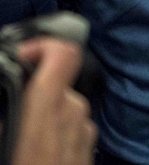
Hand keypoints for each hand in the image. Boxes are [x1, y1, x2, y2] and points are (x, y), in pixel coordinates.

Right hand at [12, 38, 96, 164]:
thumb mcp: (3, 138)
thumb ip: (9, 110)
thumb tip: (8, 97)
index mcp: (51, 106)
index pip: (64, 52)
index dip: (42, 46)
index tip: (20, 57)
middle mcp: (75, 113)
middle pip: (58, 85)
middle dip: (33, 94)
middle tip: (12, 110)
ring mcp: (86, 132)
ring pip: (64, 109)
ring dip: (42, 117)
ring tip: (20, 138)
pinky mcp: (90, 150)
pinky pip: (71, 130)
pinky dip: (54, 135)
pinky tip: (35, 152)